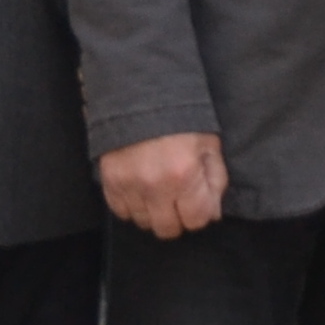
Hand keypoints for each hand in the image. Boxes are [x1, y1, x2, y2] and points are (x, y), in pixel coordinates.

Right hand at [99, 131, 228, 241]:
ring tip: (159, 191)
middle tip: (179, 200)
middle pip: (167, 229)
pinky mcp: (109, 181)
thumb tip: (213, 213)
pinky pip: (120, 211)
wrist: (141, 95)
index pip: (195, 220)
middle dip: (178, 218)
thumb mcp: (209, 144)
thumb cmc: (179, 118)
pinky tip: (141, 189)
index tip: (198, 202)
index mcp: (184, 175)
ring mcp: (128, 185)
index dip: (200, 213)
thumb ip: (215, 180)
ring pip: (143, 223)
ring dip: (153, 212)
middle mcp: (154, 186)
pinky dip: (132, 205)